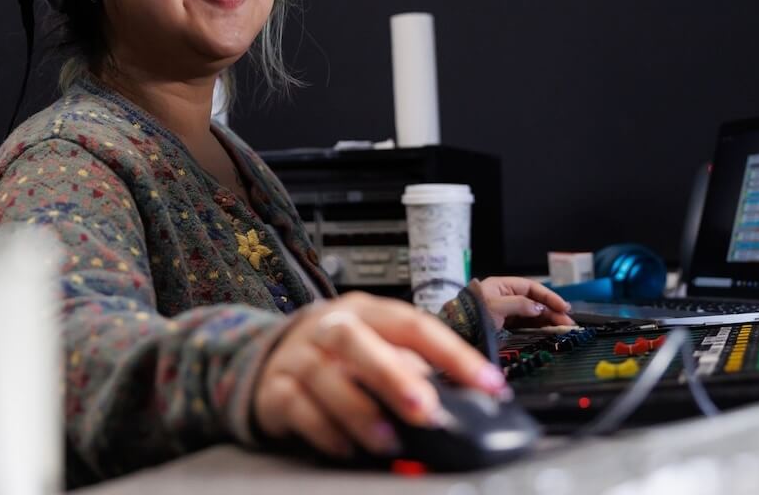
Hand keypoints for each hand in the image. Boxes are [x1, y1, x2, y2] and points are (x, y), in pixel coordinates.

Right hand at [252, 291, 507, 458]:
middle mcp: (330, 326)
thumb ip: (412, 368)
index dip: (453, 353)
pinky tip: (347, 448)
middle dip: (393, 375)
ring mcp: (298, 355)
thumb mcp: (377, 348)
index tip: (488, 383)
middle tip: (426, 410)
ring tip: (388, 441)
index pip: (414, 325)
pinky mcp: (274, 389)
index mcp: (367, 311)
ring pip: (325, 376)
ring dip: (360, 411)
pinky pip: (298, 408)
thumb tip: (458, 398)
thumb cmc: (340, 355)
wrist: (270, 356)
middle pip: (357, 340)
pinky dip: (325, 431)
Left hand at [473, 276, 574, 330]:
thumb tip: (539, 308)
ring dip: (548, 319)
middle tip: (567, 321)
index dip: (549, 296)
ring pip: (532, 313)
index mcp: (503, 285)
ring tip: (562, 327)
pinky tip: (548, 330)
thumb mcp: (496, 307)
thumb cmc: (472, 314)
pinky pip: (526, 323)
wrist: (456, 330)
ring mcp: (506, 310)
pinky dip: (538, 326)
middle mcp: (506, 296)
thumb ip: (519, 305)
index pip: (532, 287)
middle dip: (552, 310)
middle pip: (534, 301)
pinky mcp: (505, 324)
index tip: (563, 306)